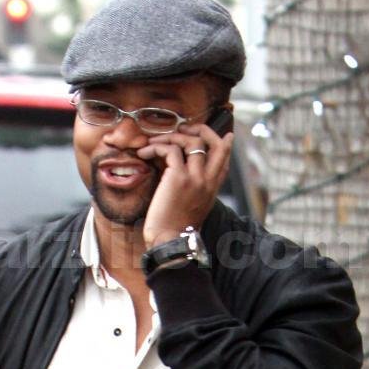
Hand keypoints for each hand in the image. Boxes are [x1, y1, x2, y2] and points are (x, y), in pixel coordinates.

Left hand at [137, 124, 233, 247]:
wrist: (169, 241)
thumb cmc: (175, 228)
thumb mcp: (192, 207)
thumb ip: (193, 189)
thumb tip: (179, 172)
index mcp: (212, 188)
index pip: (224, 158)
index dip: (223, 143)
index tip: (221, 134)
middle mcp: (208, 180)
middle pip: (215, 143)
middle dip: (201, 129)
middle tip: (183, 127)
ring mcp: (195, 177)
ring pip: (191, 141)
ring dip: (170, 136)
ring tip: (153, 142)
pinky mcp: (178, 176)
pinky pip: (170, 149)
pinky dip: (155, 147)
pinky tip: (143, 153)